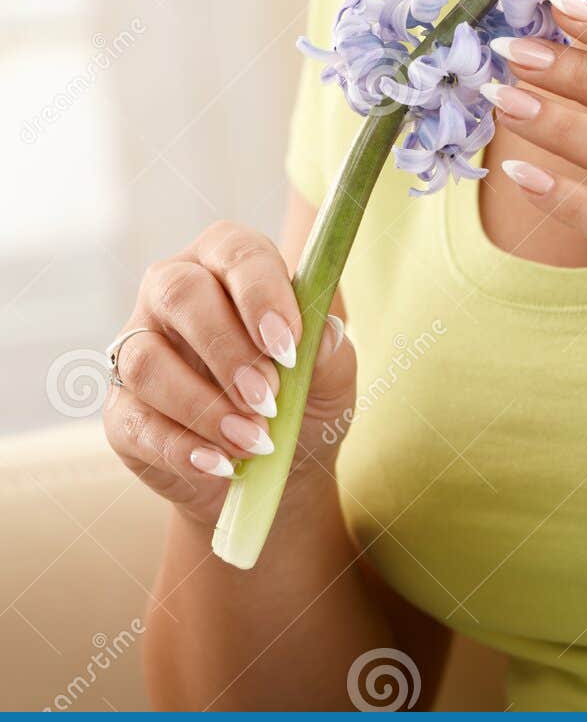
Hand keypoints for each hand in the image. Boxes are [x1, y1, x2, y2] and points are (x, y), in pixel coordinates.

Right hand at [102, 222, 355, 528]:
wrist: (276, 469)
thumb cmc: (302, 398)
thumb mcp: (330, 375)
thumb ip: (328, 350)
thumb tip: (323, 332)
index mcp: (228, 262)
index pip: (235, 252)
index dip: (261, 295)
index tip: (288, 345)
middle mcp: (173, 292)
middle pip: (180, 293)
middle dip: (227, 350)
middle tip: (268, 399)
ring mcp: (138, 348)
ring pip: (146, 361)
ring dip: (202, 406)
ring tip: (253, 441)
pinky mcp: (120, 411)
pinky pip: (135, 422)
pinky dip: (182, 449)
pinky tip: (220, 465)